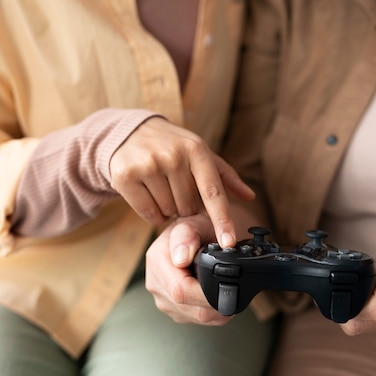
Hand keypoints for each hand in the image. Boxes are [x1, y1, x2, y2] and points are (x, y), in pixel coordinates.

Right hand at [109, 116, 254, 247]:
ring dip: (169, 209)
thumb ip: (225, 176)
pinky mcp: (125, 176)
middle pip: (189, 207)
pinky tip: (150, 194)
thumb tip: (250, 196)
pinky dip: (152, 212)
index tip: (228, 242)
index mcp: (196, 150)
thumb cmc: (173, 147)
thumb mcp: (200, 153)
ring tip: (162, 188)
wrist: (130, 132)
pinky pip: (149, 213)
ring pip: (169, 212)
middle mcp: (173, 156)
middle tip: (177, 188)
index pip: (213, 193)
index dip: (222, 220)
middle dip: (186, 205)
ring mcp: (148, 165)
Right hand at [145, 213, 232, 324]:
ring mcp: (163, 299)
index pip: (180, 290)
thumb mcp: (194, 223)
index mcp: (157, 261)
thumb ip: (187, 236)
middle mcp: (156, 283)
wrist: (195, 236)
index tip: (225, 287)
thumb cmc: (197, 229)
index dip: (206, 294)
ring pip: (196, 317)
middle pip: (190, 308)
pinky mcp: (174, 309)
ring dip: (217, 310)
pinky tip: (217, 297)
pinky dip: (213, 312)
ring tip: (227, 291)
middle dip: (216, 303)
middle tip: (234, 290)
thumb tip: (181, 258)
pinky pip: (196, 319)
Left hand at [341, 206, 375, 334]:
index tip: (334, 293)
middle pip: (365, 323)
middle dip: (341, 310)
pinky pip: (374, 316)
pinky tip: (354, 288)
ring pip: (368, 322)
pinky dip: (359, 307)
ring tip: (339, 283)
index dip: (351, 309)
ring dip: (349, 309)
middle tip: (329, 286)